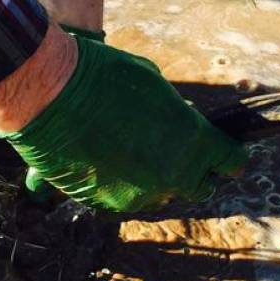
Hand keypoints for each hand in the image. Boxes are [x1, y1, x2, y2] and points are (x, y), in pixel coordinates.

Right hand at [0, 35, 248, 211]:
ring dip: (152, 177)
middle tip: (177, 151)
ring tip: (130, 147)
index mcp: (192, 142)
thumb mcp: (153, 84)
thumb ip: (176, 114)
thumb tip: (182, 124)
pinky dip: (117, 182)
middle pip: (198, 186)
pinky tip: (103, 155)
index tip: (226, 155)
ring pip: (157, 195)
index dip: (229, 157)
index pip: (230, 161)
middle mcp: (169, 176)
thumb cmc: (103, 77)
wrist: (49, 94)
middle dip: (193, 171)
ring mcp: (135, 195)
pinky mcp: (103, 203)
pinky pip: (121, 197)